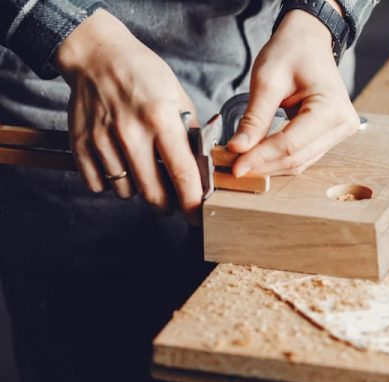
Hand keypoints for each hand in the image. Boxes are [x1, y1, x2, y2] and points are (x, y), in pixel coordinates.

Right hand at [56, 10, 202, 223]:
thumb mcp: (178, 97)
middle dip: (166, 205)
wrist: (97, 56)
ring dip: (137, 189)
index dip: (192, 202)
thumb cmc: (143, 75)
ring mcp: (102, 140)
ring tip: (141, 168)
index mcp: (161, 119)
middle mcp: (130, 132)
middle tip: (171, 200)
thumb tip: (203, 169)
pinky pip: (98, 184)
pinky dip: (110, 181)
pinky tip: (118, 163)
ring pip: (125, 192)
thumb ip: (191, 134)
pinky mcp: (80, 144)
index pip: (182, 173)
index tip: (197, 215)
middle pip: (152, 193)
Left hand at [227, 4, 359, 175]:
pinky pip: (304, 155)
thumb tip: (238, 149)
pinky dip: (280, 158)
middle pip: (296, 157)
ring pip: (300, 162)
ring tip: (243, 161)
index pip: (290, 144)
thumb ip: (254, 119)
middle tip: (233, 165)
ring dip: (270, 165)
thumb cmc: (291, 51)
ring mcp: (341, 131)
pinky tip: (259, 155)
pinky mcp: (332, 135)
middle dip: (263, 164)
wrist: (309, 40)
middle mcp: (343, 124)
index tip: (235, 166)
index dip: (260, 157)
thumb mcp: (267, 80)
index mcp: (331, 109)